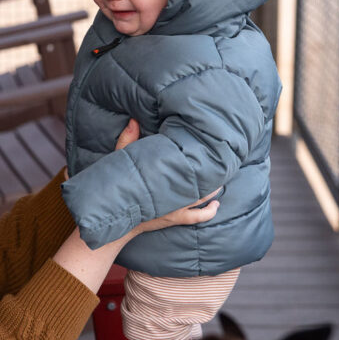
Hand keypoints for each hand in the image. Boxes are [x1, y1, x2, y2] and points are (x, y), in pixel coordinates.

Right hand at [115, 118, 219, 232]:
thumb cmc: (121, 186)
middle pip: (199, 180)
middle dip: (210, 172)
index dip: (197, 156)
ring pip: (202, 197)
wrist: (118, 215)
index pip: (184, 163)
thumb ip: (128, 139)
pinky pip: (198, 217)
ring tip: (220, 179)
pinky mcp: (176, 218)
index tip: (206, 147)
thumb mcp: (122, 159)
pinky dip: (209, 211)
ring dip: (213, 189)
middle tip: (220, 161)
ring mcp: (176, 207)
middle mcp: (172, 192)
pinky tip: (217, 205)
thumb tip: (134, 120)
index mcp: (162, 176)